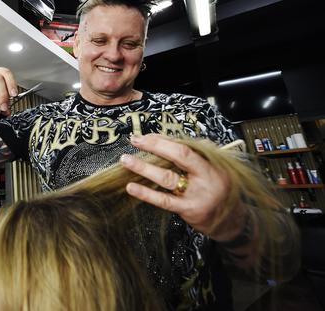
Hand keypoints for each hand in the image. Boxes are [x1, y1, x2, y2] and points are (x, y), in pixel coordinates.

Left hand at [120, 134, 246, 240]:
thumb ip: (196, 157)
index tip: (147, 136)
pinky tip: (132, 187)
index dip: (165, 140)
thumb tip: (167, 142)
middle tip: (135, 140)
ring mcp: (197, 195)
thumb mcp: (215, 171)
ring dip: (144, 168)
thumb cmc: (219, 192)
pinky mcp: (188, 210)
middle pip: (179, 157)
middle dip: (155, 146)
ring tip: (126, 160)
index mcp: (212, 164)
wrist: (233, 222)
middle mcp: (207, 178)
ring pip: (167, 178)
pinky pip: (164, 200)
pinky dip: (146, 193)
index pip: (187, 147)